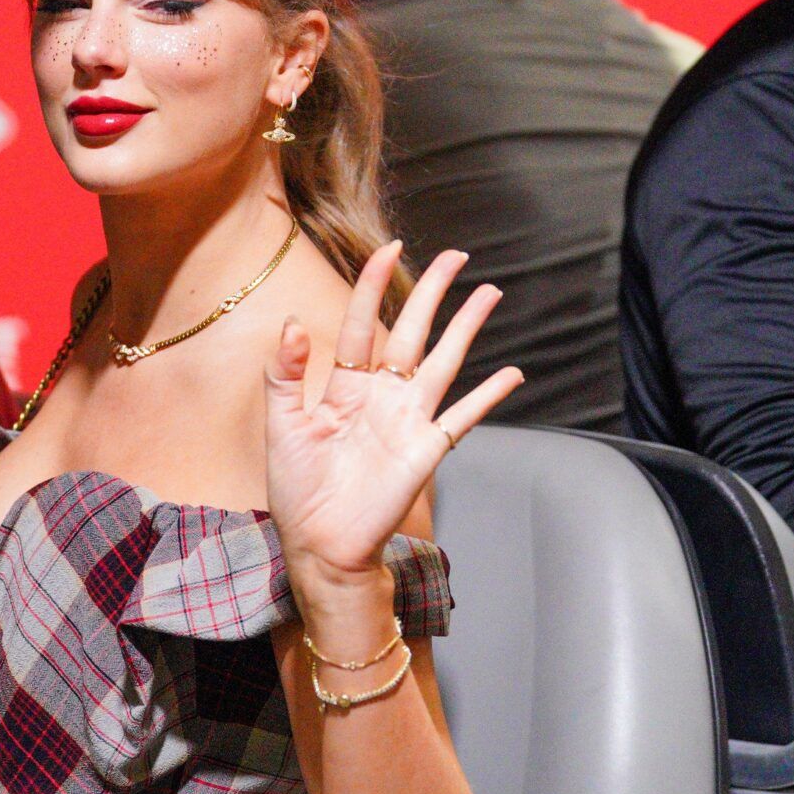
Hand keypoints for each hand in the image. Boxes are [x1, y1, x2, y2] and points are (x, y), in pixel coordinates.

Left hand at [265, 241, 521, 593]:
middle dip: (432, 293)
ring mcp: (407, 420)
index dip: (373, 286)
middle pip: (412, 332)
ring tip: (489, 293)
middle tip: (456, 257)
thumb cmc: (296, 489)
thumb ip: (284, 375)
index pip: (361, 324)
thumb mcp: (280, 426)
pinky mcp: (427, 449)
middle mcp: (380, 396)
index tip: (389, 249)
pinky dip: (489, 395)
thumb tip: (292, 323)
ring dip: (466, 327)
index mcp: (343, 386)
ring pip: (443, 361)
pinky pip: (464, 416)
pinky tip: (512, 373)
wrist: (319, 544)